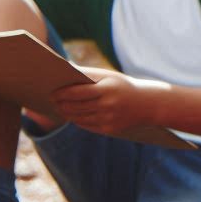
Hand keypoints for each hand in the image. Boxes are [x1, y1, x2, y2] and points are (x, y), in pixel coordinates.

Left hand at [51, 67, 165, 134]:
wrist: (148, 104)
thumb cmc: (123, 86)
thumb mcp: (109, 76)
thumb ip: (88, 74)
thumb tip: (65, 71)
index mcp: (107, 89)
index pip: (77, 93)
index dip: (61, 94)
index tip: (51, 93)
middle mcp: (107, 106)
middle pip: (75, 107)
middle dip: (61, 105)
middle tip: (52, 101)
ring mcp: (108, 119)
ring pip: (79, 118)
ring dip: (66, 114)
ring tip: (60, 108)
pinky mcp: (109, 130)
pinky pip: (87, 126)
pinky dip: (77, 120)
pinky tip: (72, 115)